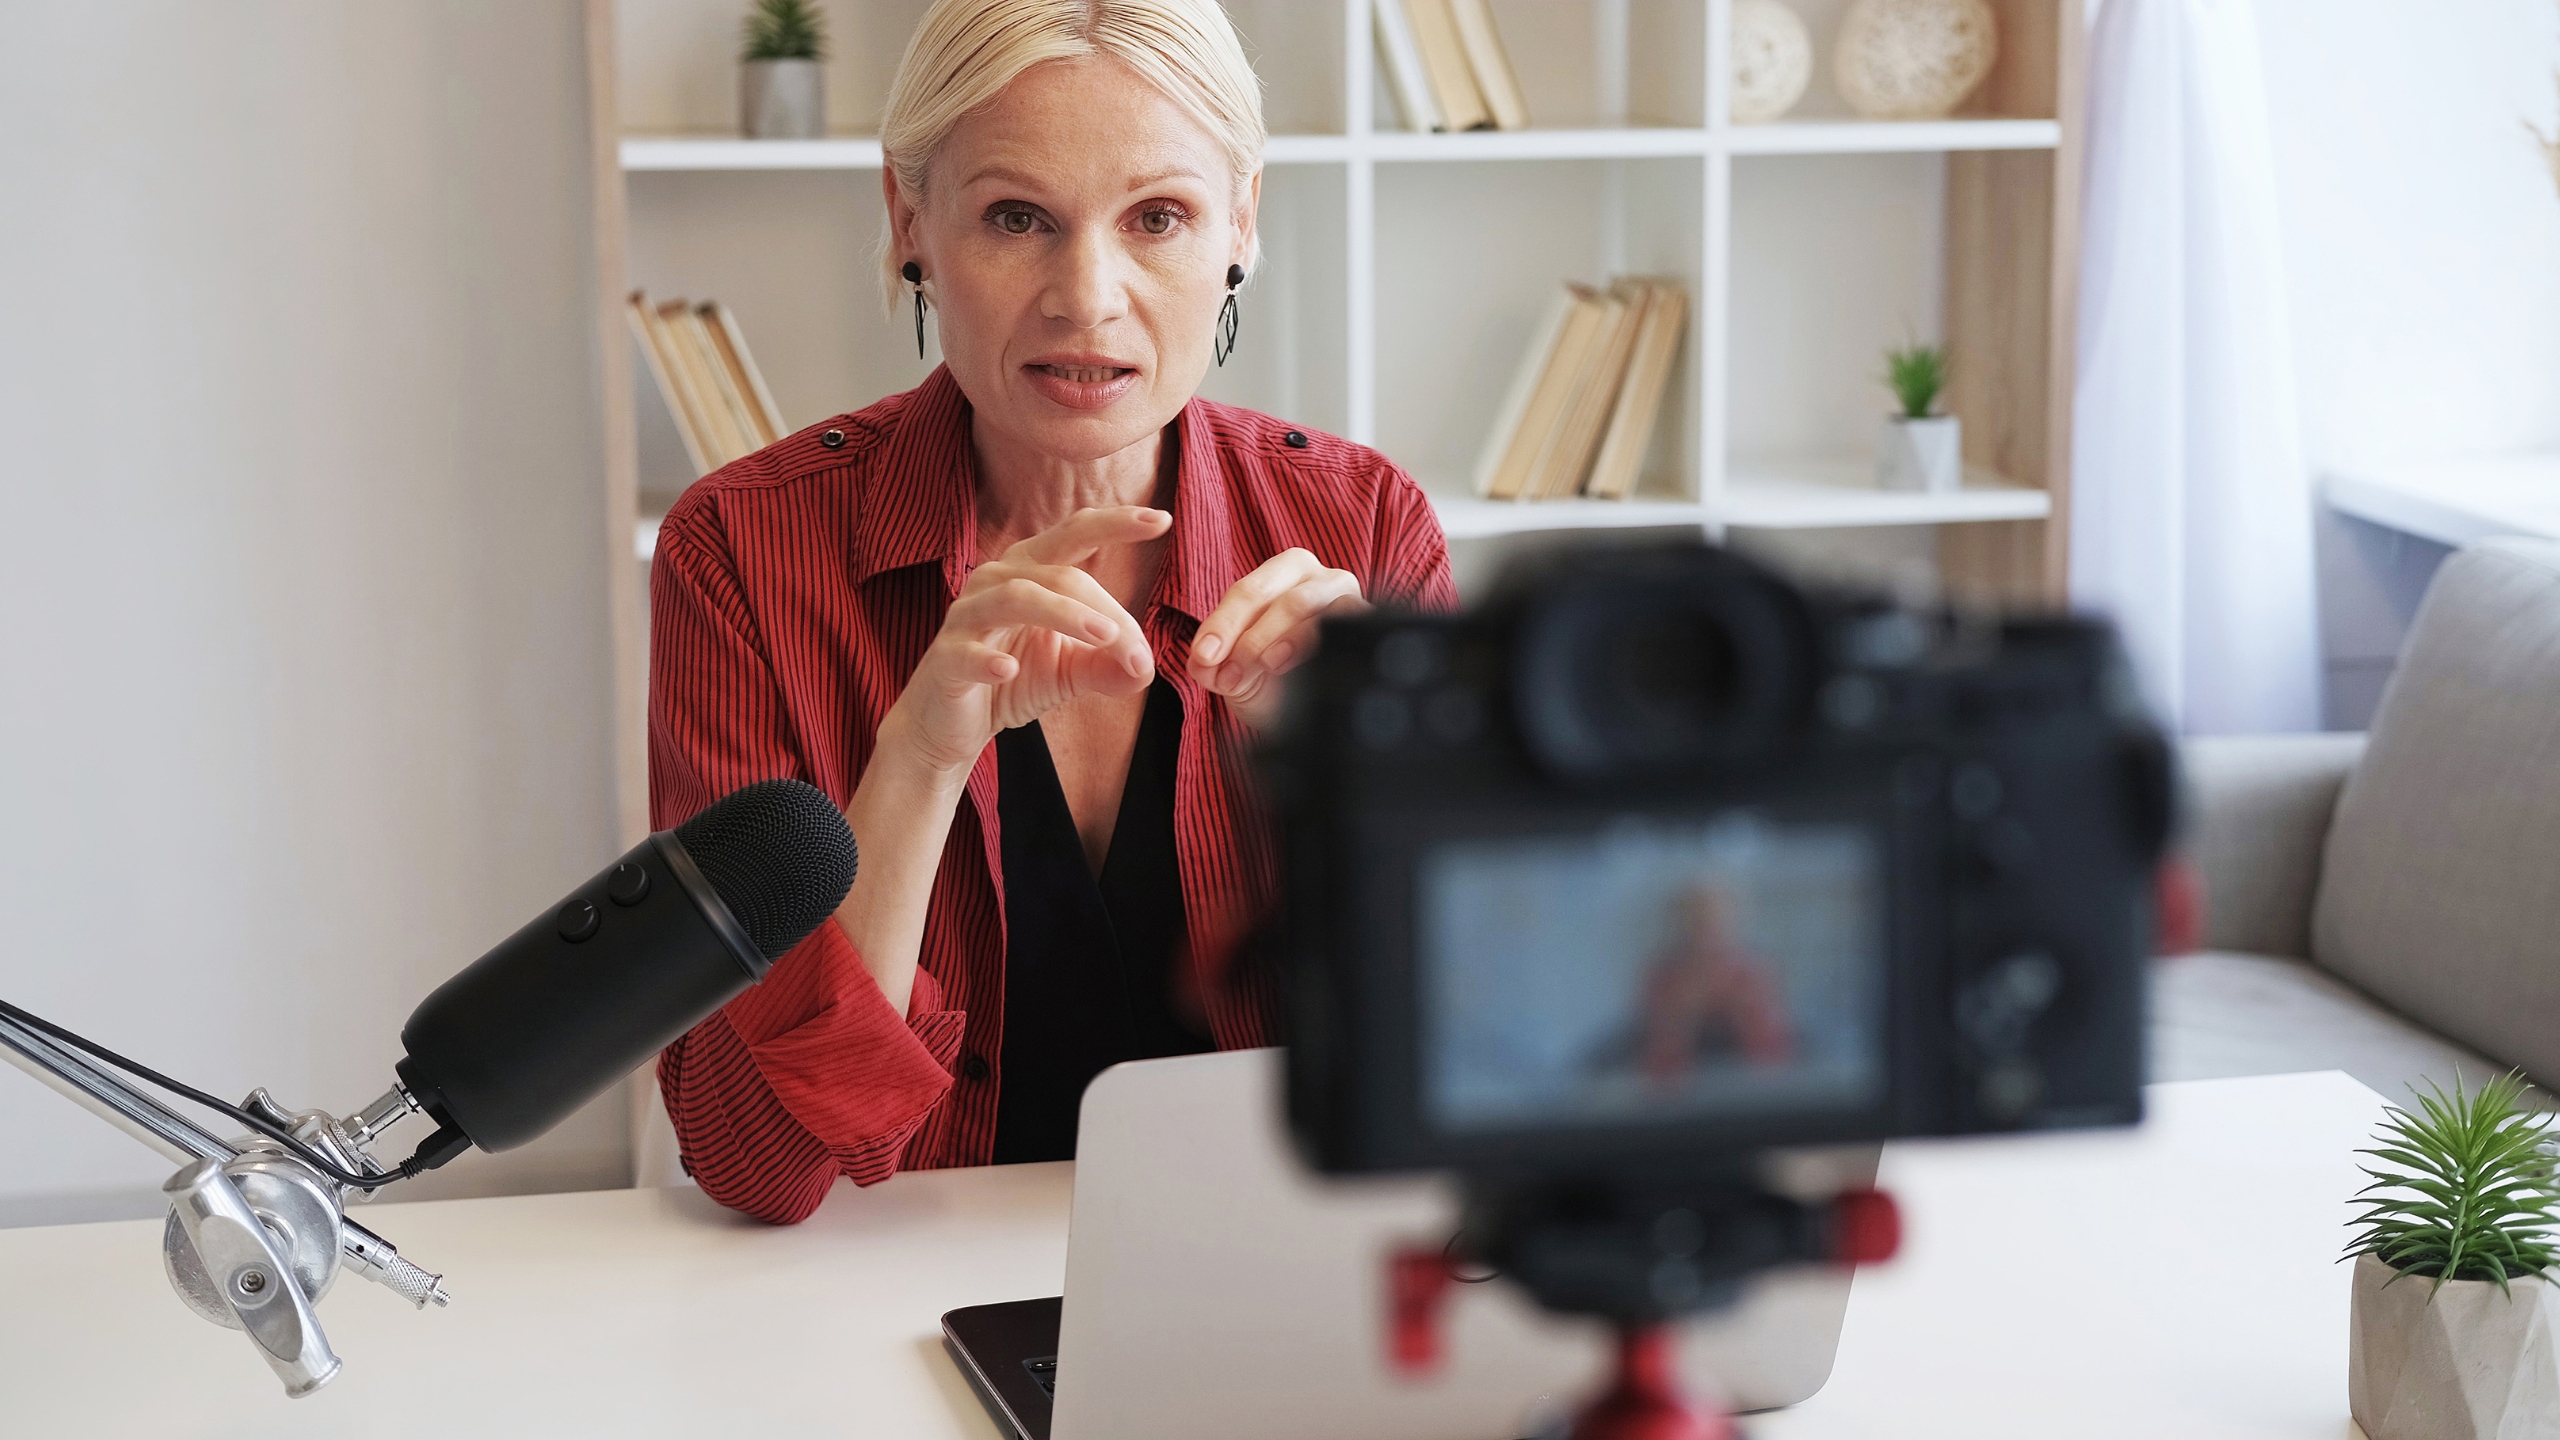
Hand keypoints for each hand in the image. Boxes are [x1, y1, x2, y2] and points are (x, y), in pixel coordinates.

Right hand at [886, 505, 1169, 779]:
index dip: (1115, 523)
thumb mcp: (1069, 672)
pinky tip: (1008, 670)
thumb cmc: (1012, 683)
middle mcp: (996, 581)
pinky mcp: (945, 659)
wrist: (950, 725)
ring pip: (1016, 597)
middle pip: (1058, 573)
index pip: (1074, 534)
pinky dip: (987, 657)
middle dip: (1105, 606)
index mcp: (1030, 573)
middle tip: (1137, 648)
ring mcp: (966, 617)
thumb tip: (1146, 669)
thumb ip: (1108, 665)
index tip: (1162, 519)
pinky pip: (966, 651)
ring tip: (1104, 636)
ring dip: (1064, 614)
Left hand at [1188, 548, 1367, 730]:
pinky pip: (1341, 624)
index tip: (1204, 657)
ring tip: (1264, 668)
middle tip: (1230, 673)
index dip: (1222, 625)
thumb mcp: (1233, 670)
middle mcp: (1317, 577)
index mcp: (1281, 574)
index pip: (1248, 591)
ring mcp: (1345, 596)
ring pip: (1306, 606)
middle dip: (1249, 635)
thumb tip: (1202, 662)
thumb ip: (1211, 662)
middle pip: (1278, 595)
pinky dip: (1313, 645)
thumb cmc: (1272, 682)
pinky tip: (1298, 670)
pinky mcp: (1367, 619)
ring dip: (1276, 639)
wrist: (1309, 714)